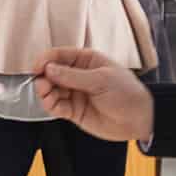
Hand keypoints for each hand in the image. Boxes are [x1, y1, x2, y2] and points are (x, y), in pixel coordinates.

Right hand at [33, 48, 153, 142]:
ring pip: (51, 90)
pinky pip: (56, 106)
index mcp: (86, 60)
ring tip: (47, 95)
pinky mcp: (74, 111)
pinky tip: (51, 104)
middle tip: (43, 84)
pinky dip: (50, 105)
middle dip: (44, 77)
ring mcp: (75, 93)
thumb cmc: (127, 93)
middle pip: (51, 73)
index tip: (37, 67)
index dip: (46, 60)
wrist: (138, 119)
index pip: (60, 55)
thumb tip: (49, 69)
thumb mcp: (101, 80)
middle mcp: (78, 76)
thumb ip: (72, 76)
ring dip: (45, 92)